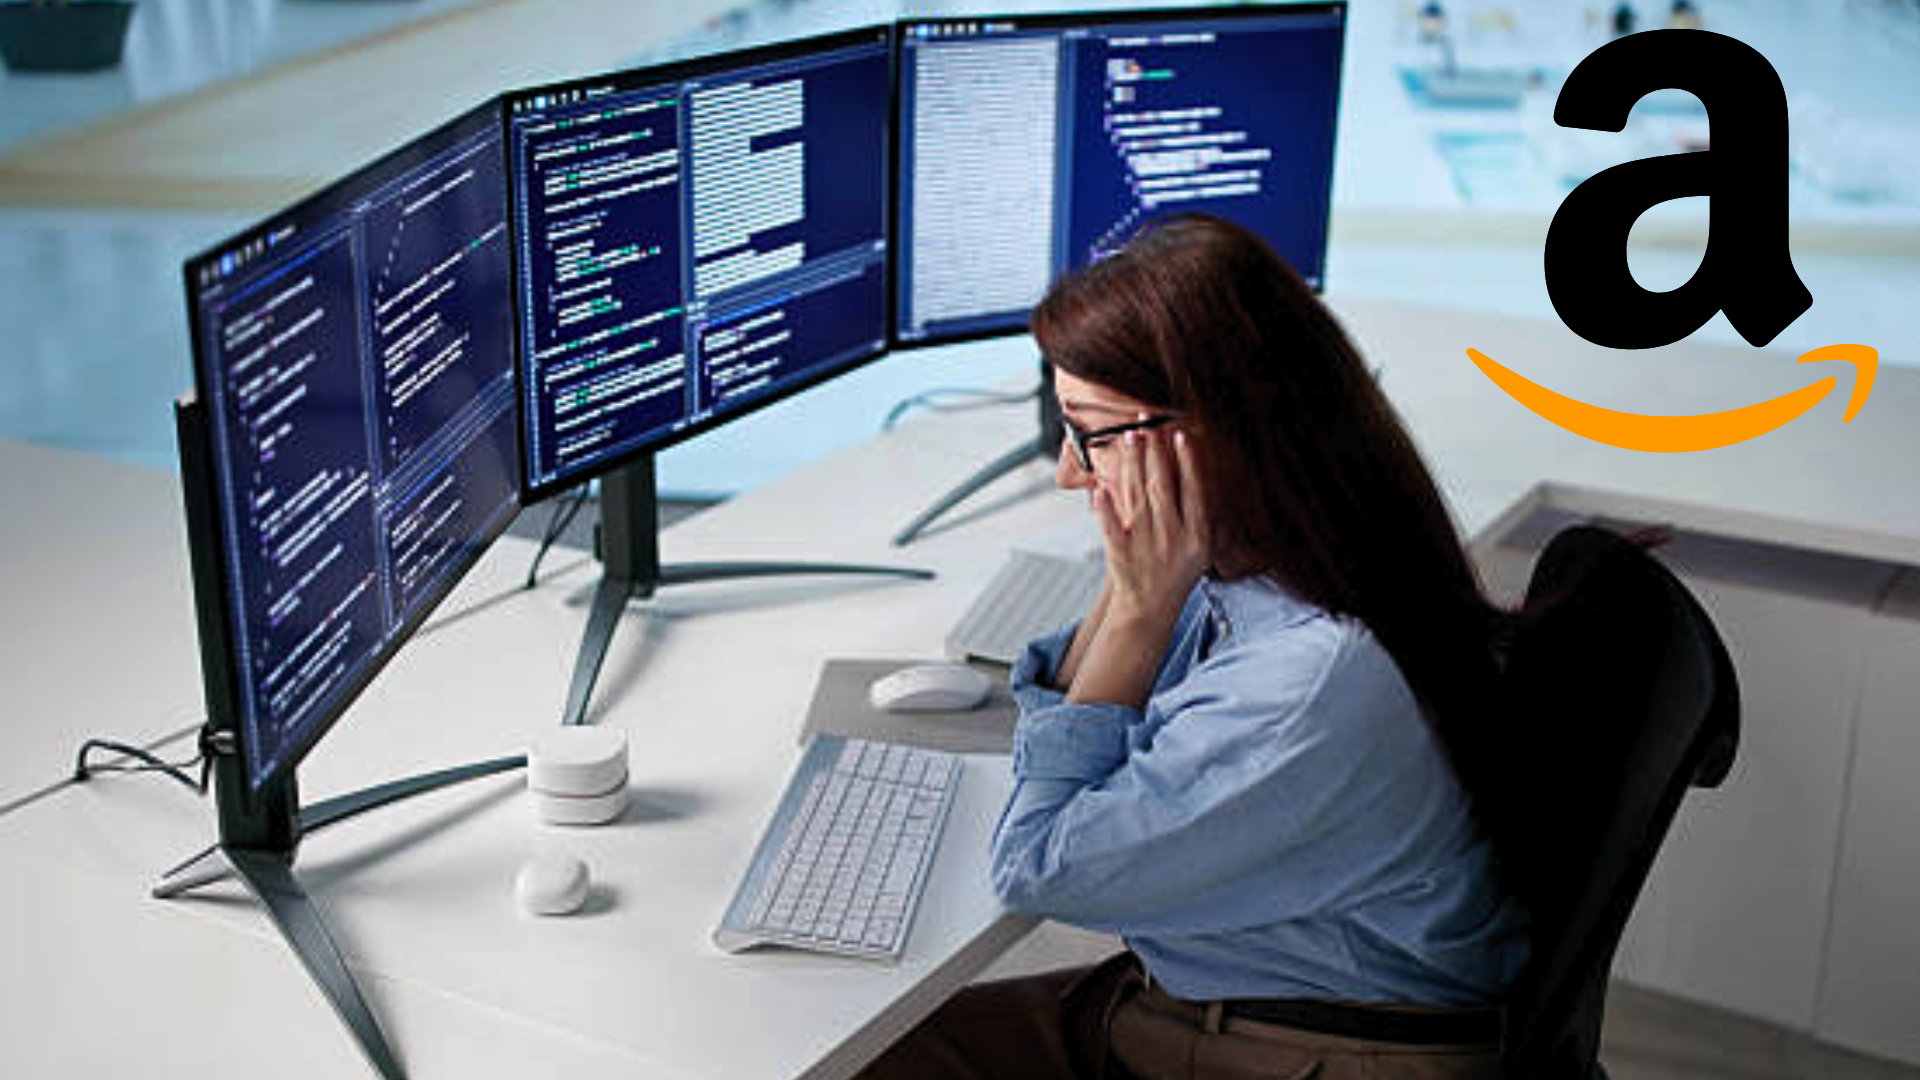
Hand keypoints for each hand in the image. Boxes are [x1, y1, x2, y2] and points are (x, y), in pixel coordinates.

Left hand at [1065, 421, 1209, 707]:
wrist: (1151, 608)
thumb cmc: (1179, 571)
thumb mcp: (1204, 548)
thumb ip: (1207, 515)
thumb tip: (1209, 473)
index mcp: (1197, 537)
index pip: (1193, 492)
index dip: (1188, 463)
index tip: (1180, 435)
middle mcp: (1172, 539)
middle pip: (1162, 488)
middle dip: (1154, 453)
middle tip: (1146, 422)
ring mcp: (1145, 547)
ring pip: (1137, 499)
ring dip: (1133, 465)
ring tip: (1129, 436)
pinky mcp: (1121, 555)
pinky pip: (1111, 529)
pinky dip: (1105, 510)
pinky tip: (1099, 488)